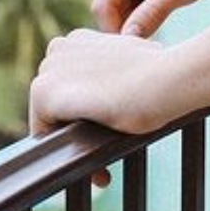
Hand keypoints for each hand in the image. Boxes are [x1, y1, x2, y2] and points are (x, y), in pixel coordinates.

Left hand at [31, 29, 168, 175]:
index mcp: (80, 39)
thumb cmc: (164, 71)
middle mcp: (59, 49)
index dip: (85, 114)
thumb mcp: (137, 61)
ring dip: (74, 145)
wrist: (166, 78)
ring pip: (50, 119)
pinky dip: (67, 155)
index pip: (70, 84)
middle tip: (106, 163)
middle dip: (77, 131)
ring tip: (103, 171)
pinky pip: (44, 134)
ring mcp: (48, 69)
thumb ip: (115, 70)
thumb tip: (119, 88)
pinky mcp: (43, 93)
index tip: (108, 134)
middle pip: (56, 102)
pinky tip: (99, 171)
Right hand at [92, 0, 209, 38]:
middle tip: (158, 38)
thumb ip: (150, 15)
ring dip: (137, 20)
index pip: (103, 7)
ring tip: (166, 16)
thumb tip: (127, 39)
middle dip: (129, 26)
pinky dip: (142, 14)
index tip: (142, 49)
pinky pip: (126, 4)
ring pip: (117, 9)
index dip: (117, 32)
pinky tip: (164, 8)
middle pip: (108, 9)